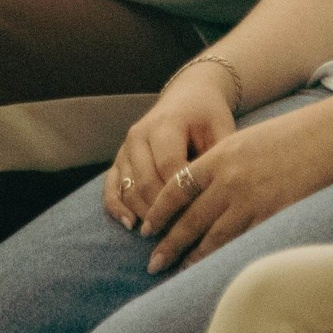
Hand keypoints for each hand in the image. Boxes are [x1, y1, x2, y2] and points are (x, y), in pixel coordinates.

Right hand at [107, 60, 238, 231]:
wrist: (188, 96)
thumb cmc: (208, 116)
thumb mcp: (221, 130)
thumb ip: (218, 159)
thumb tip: (220, 196)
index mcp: (165, 124)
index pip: (169, 167)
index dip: (182, 195)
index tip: (197, 218)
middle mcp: (139, 135)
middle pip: (146, 181)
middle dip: (163, 211)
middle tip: (181, 235)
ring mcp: (126, 147)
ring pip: (129, 188)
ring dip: (144, 213)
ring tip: (162, 235)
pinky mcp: (119, 157)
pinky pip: (111, 186)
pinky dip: (116, 207)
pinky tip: (130, 224)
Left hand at [138, 96, 332, 271]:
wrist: (330, 134)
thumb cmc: (293, 135)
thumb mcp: (249, 140)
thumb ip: (225, 163)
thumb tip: (206, 190)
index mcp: (221, 155)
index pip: (178, 187)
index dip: (160, 210)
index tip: (149, 226)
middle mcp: (229, 179)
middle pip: (189, 217)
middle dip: (168, 242)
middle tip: (152, 262)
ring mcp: (250, 200)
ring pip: (211, 236)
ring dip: (191, 256)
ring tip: (177, 272)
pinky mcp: (272, 216)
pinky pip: (240, 242)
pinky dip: (224, 257)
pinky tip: (213, 270)